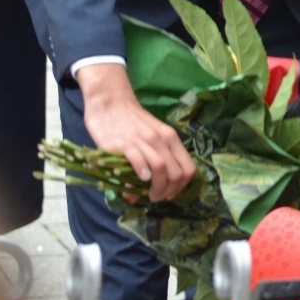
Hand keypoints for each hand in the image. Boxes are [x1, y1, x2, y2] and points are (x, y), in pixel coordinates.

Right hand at [76, 64, 195, 200]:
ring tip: (148, 196)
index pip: (189, 168)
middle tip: (156, 198)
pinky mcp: (124, 143)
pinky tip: (140, 180)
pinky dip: (142, 173)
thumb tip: (142, 193)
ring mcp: (143, 140)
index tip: (169, 194)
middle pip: (176, 173)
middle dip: (168, 192)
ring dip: (157, 188)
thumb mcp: (148, 138)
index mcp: (170, 138)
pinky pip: (139, 160)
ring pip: (162, 168)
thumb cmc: (130, 122)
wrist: (110, 102)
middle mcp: (161, 139)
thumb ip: (151, 162)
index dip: (182, 187)